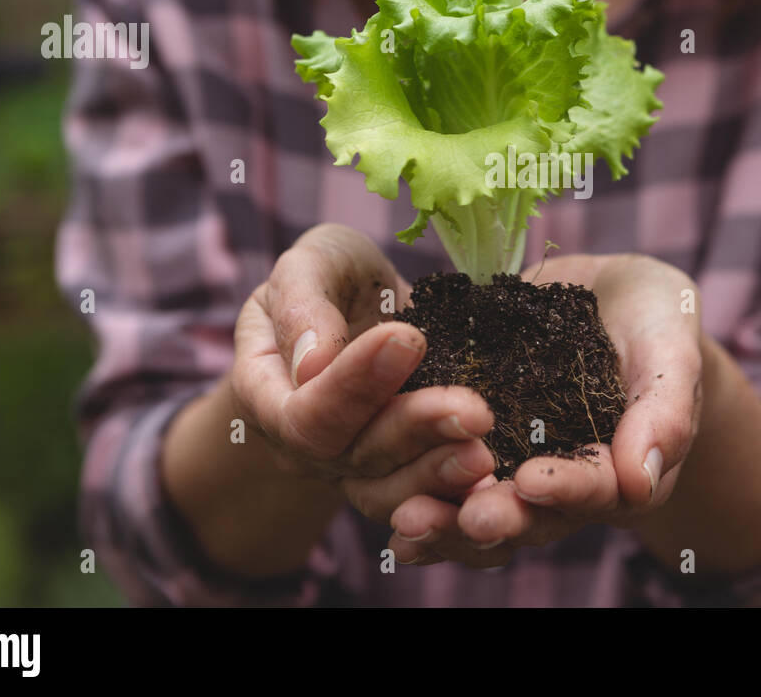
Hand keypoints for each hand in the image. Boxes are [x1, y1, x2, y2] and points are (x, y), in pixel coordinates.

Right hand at [231, 224, 497, 524]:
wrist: (365, 305)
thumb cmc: (331, 277)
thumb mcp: (312, 264)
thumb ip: (301, 302)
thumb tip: (313, 363)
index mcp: (266, 392)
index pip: (303, 413)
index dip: (353, 385)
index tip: (407, 337)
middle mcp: (302, 444)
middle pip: (353, 456)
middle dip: (414, 430)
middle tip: (473, 410)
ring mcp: (349, 467)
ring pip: (389, 490)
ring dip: (440, 473)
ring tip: (485, 454)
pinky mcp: (398, 473)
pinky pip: (424, 497)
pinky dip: (457, 491)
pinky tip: (494, 479)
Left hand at [385, 253, 702, 566]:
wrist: (613, 297)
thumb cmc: (657, 318)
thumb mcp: (670, 346)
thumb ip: (664, 410)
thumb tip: (641, 480)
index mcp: (622, 470)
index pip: (597, 491)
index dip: (566, 489)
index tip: (533, 479)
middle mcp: (566, 483)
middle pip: (533, 516)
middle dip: (498, 519)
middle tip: (467, 517)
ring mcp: (518, 465)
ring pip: (482, 509)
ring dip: (447, 523)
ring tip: (407, 524)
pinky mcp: (479, 441)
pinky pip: (446, 479)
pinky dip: (419, 494)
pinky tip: (386, 511)